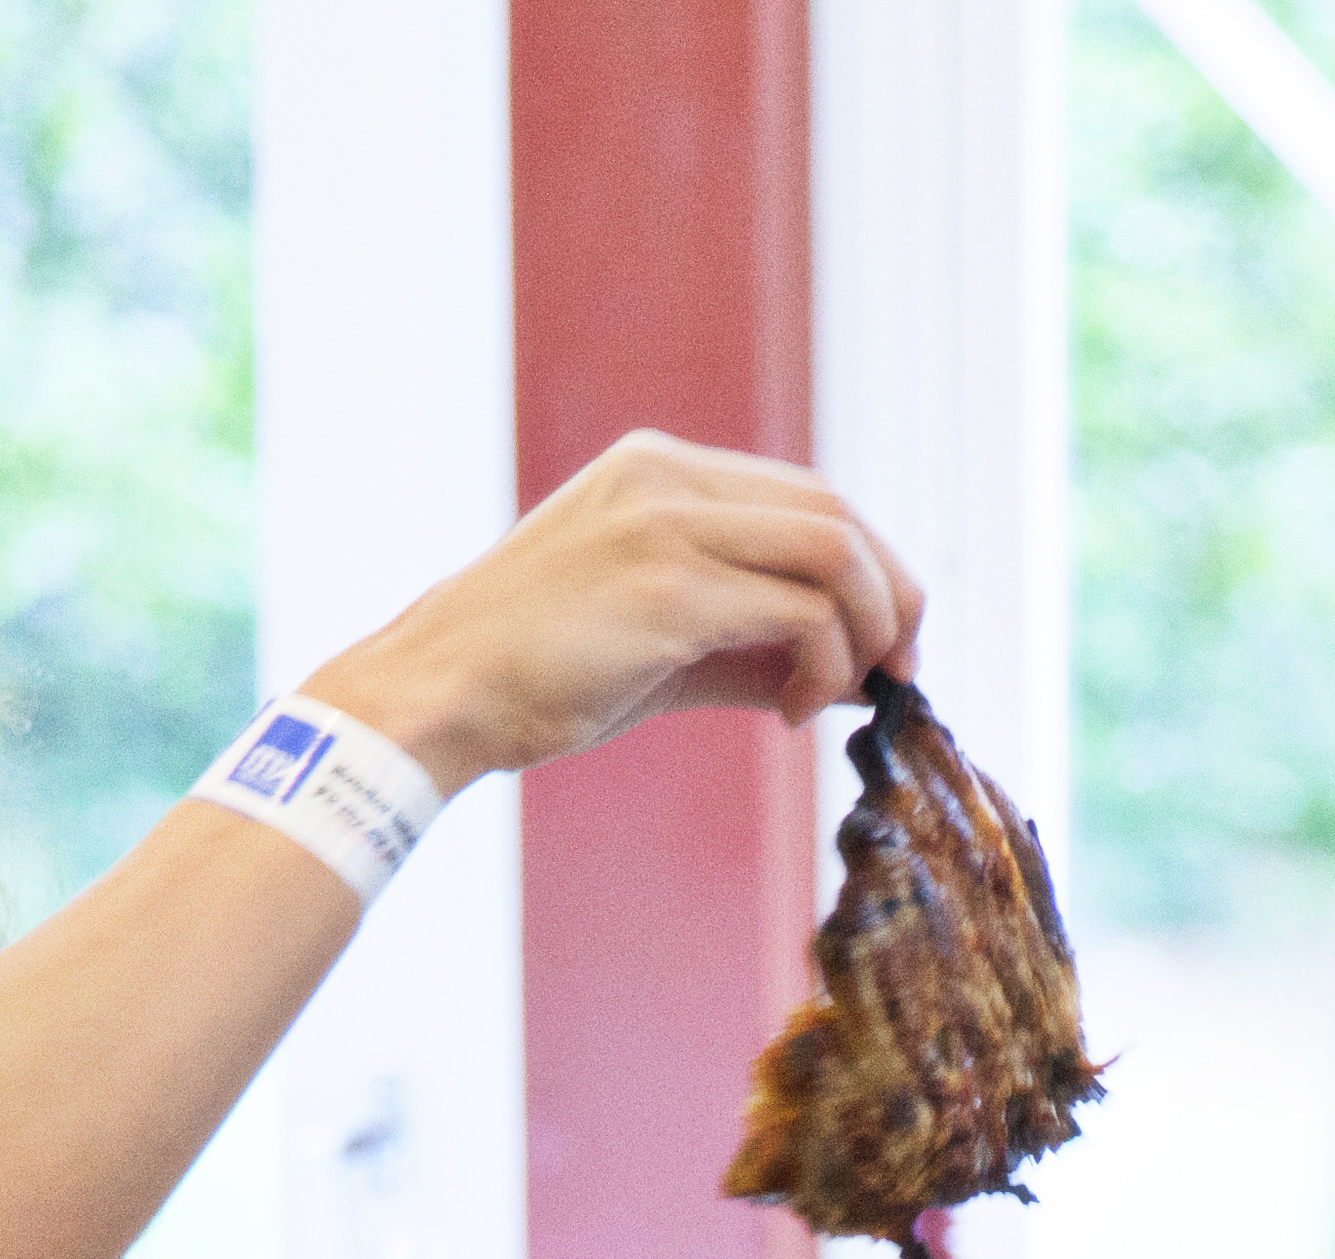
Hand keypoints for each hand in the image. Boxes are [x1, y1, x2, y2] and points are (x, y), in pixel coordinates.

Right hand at [304, 431, 920, 792]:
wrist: (435, 695)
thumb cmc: (535, 677)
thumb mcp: (654, 637)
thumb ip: (751, 637)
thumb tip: (859, 670)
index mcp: (659, 468)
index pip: (809, 496)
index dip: (871, 568)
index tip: (884, 643)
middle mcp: (668, 477)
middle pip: (839, 513)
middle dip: (894, 596)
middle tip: (900, 673)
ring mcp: (666, 526)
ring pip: (836, 554)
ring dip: (870, 632)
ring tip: (846, 695)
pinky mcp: (668, 590)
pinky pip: (801, 614)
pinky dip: (826, 668)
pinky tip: (793, 714)